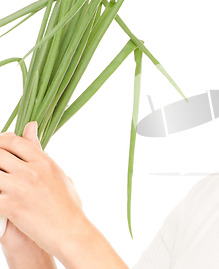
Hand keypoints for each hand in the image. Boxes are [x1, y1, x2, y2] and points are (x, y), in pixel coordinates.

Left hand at [0, 121, 83, 256]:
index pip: (14, 141)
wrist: (71, 232)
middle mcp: (32, 171)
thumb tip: (31, 127)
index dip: (0, 142)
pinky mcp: (11, 205)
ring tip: (0, 184)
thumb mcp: (57, 174)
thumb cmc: (68, 206)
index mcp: (45, 162)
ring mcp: (21, 187)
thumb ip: (40, 151)